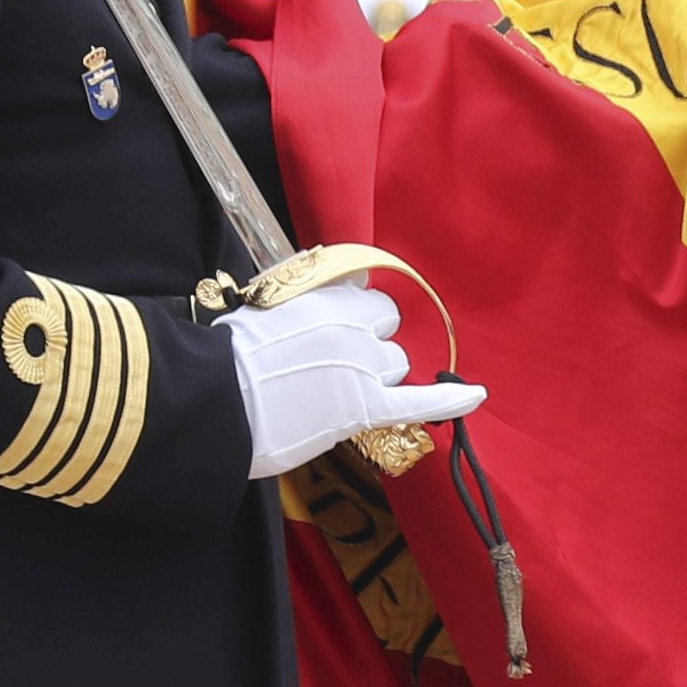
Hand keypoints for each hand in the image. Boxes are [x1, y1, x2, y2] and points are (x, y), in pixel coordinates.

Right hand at [224, 281, 484, 478]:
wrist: (209, 401)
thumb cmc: (223, 358)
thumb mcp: (263, 306)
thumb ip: (307, 293)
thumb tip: (344, 279)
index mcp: (325, 298)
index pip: (369, 298)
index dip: (359, 319)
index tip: (341, 332)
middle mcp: (351, 326)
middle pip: (387, 331)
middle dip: (370, 348)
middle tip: (331, 369)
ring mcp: (361, 367)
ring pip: (397, 366)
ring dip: (379, 378)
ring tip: (335, 395)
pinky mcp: (363, 407)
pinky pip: (421, 400)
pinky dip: (452, 400)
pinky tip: (477, 394)